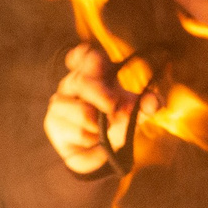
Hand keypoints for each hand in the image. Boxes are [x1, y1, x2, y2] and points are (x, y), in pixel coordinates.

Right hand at [43, 43, 140, 174]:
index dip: (88, 57)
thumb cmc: (116, 121)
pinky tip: (93, 142)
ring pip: (82, 112)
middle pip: (82, 81)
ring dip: (99, 126)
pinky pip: (79, 133)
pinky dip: (93, 140)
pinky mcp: (54, 124)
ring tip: (102, 130)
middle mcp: (73, 84)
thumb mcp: (134, 112)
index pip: (85, 56)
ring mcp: (60, 103)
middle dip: (102, 96)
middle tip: (114, 106)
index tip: (101, 66)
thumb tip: (153, 101)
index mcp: (92, 73)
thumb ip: (146, 105)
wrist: (99, 151)